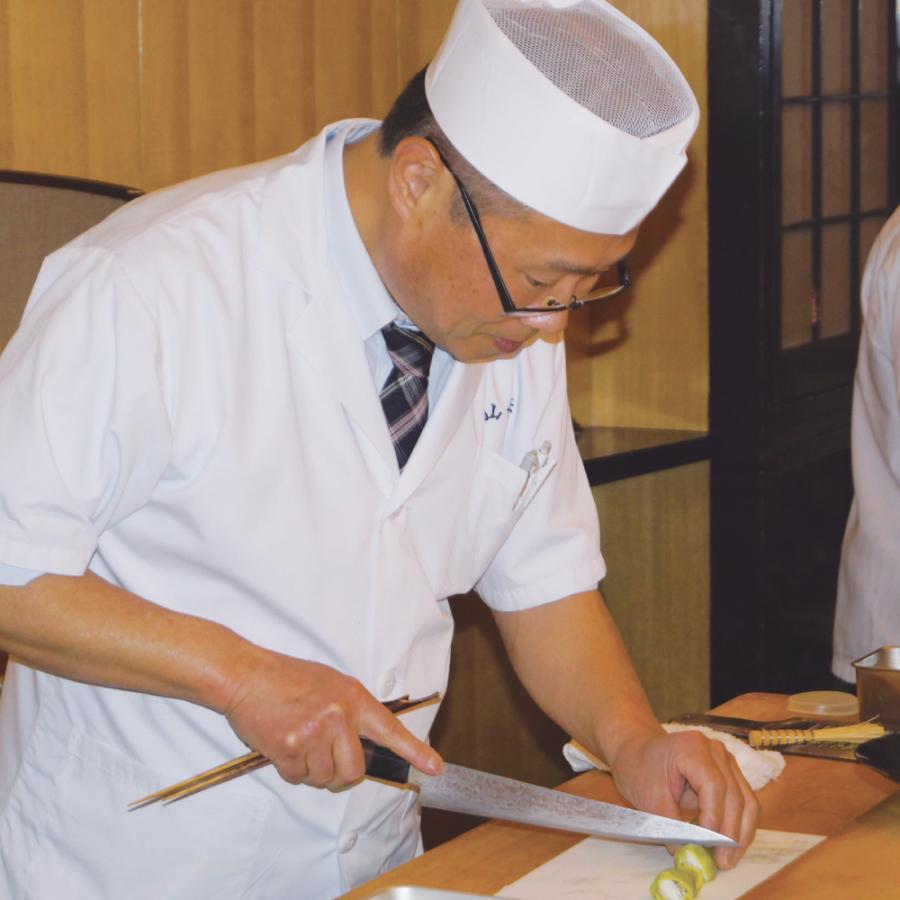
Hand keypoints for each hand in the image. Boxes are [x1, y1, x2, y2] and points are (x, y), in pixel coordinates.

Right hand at [221, 647, 441, 790]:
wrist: (246, 676)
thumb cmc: (285, 679)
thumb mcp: (329, 684)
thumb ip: (349, 711)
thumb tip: (361, 743)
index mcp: (352, 697)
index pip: (390, 729)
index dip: (415, 751)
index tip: (434, 767)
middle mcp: (339, 716)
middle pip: (354, 771)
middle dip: (340, 776)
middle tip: (324, 759)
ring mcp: (315, 733)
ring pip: (324, 778)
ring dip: (311, 771)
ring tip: (298, 740)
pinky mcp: (291, 748)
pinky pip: (298, 777)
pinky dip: (290, 769)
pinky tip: (283, 744)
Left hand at [608, 727, 758, 867]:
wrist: (639, 752)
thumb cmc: (640, 768)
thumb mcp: (648, 797)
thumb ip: (670, 824)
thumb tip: (688, 853)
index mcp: (692, 747)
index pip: (713, 785)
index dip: (714, 816)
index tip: (707, 843)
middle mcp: (715, 751)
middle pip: (735, 795)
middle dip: (730, 833)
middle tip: (722, 861)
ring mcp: (726, 761)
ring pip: (747, 801)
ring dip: (740, 834)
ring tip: (728, 859)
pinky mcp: (731, 774)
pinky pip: (743, 802)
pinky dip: (739, 827)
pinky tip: (730, 847)